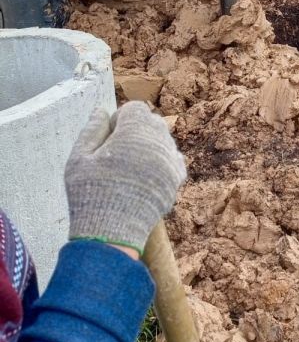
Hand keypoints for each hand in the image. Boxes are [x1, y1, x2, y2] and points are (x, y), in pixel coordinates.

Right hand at [65, 102, 186, 254]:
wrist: (111, 233)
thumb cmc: (89, 193)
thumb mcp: (79, 158)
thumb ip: (92, 129)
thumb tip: (101, 111)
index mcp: (134, 131)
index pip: (134, 108)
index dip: (119, 119)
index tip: (108, 138)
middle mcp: (158, 141)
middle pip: (151, 121)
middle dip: (135, 130)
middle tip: (117, 154)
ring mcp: (171, 159)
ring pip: (163, 139)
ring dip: (149, 146)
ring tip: (129, 168)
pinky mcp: (177, 178)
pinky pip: (173, 158)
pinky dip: (161, 161)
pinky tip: (144, 177)